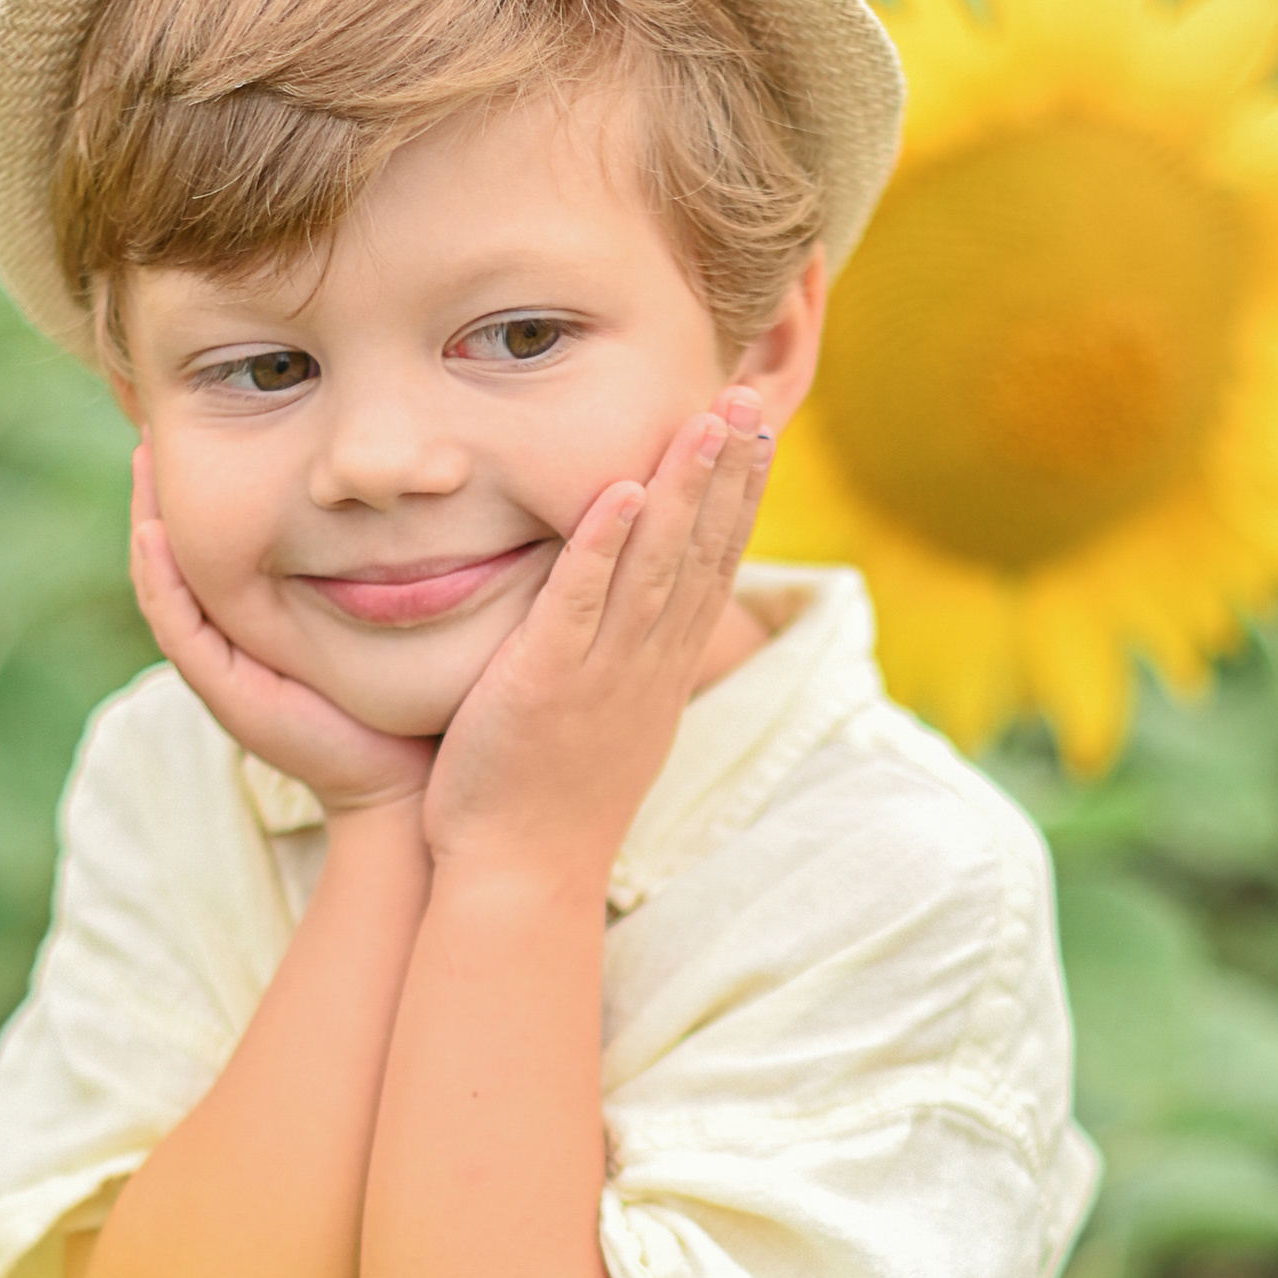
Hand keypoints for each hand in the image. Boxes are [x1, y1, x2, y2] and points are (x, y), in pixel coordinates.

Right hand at [129, 444, 434, 818]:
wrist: (406, 778)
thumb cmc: (412, 692)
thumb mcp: (400, 601)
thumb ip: (394, 550)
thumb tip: (429, 471)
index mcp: (261, 613)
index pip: (220, 531)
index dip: (205, 474)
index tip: (210, 408)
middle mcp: (233, 634)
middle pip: (178, 545)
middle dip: (162, 483)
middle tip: (153, 412)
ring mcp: (222, 665)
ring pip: (165, 579)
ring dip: (147, 515)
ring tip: (144, 452)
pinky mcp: (228, 692)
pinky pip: (179, 627)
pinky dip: (160, 578)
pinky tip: (154, 530)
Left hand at [421, 387, 771, 890]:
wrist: (520, 879)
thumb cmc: (549, 804)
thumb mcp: (606, 723)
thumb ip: (621, 662)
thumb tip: (636, 620)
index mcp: (661, 671)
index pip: (714, 567)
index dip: (738, 497)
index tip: (756, 434)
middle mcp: (647, 665)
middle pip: (702, 553)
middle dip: (729, 472)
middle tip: (750, 398)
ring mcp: (603, 673)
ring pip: (657, 566)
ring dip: (684, 488)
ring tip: (707, 418)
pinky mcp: (547, 683)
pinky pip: (581, 603)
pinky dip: (603, 545)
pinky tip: (619, 488)